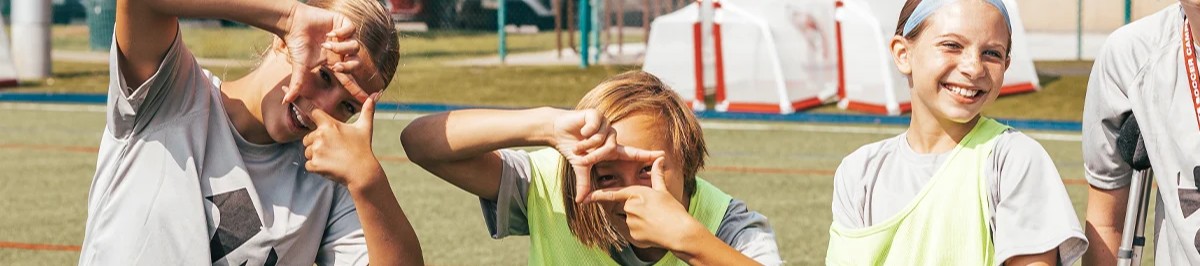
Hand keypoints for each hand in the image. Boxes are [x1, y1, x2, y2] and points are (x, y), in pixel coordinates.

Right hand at [280, 4, 359, 104]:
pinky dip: (342, 33)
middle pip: (357, 64)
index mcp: (335, 63)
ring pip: (355, 47)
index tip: (370, 99)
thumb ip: (297, 85)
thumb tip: (285, 101)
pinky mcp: (343, 23)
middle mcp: (343, 51)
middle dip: (348, 67)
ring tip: (326, 44)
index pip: (349, 79)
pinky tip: (330, 33)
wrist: (293, 25)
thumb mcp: (300, 68)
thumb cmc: (297, 46)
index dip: (358, 89)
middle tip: (335, 66)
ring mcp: (344, 37)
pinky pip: (351, 29)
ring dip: (341, 48)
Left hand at [303, 92, 381, 186]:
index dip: (316, 117)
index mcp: (330, 125)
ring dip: (316, 156)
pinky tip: (329, 166)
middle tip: (333, 149)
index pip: (314, 113)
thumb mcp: (365, 128)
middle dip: (316, 143)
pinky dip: (316, 167)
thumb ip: (367, 110)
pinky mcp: (314, 164)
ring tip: (333, 158)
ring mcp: (316, 151)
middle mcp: (320, 136)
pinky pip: (308, 165)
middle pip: (308, 137)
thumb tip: (374, 95)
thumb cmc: (363, 148)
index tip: (311, 115)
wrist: (362, 171)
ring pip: (308, 151)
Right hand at [551, 110, 663, 202]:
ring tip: (578, 143)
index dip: (647, 155)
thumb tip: (580, 201)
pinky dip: (585, 132)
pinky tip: (580, 131)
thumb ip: (584, 183)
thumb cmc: (572, 148)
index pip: (633, 152)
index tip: (662, 156)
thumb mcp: (580, 167)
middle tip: (580, 155)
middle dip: (593, 154)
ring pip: (602, 139)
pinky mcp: (597, 115)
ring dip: (587, 144)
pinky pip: (595, 128)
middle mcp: (612, 136)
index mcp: (611, 149)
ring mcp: (606, 124)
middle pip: (609, 149)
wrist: (558, 131)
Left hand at [588, 157, 702, 248]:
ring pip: (624, 220)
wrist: (679, 232)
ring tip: (650, 221)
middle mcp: (629, 207)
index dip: (597, 196)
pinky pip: (629, 231)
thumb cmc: (672, 210)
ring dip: (632, 220)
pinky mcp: (632, 235)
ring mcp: (630, 222)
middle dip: (626, 210)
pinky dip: (637, 231)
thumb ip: (656, 175)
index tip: (585, 198)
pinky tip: (650, 230)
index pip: (612, 193)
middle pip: (620, 208)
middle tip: (644, 212)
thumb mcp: (663, 191)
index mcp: (635, 193)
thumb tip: (660, 158)